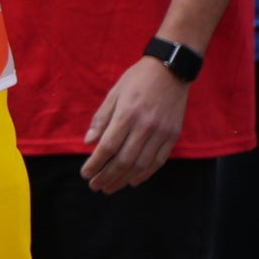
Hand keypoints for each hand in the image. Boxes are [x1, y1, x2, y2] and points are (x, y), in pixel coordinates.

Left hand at [80, 56, 189, 192]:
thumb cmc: (137, 79)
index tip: (86, 173)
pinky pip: (158, 161)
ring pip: (141, 164)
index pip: (108, 146)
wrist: (171, 70)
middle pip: (124, 160)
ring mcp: (161, 133)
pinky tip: (133, 181)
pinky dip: (145, 174)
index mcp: (127, 114)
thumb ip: (101, 118)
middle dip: (107, 176)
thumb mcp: (114, 93)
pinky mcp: (173, 136)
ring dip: (123, 179)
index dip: (96, 163)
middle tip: (95, 187)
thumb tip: (89, 142)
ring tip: (110, 188)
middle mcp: (145, 126)